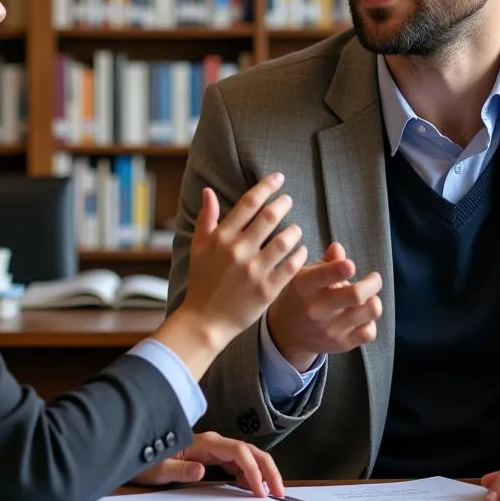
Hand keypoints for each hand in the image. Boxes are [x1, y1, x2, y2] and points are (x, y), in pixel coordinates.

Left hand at [131, 431, 285, 497]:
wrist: (137, 451)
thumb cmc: (146, 460)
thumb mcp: (158, 469)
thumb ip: (179, 470)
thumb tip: (202, 471)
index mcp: (204, 442)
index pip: (238, 451)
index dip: (253, 470)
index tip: (260, 491)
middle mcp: (213, 442)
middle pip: (250, 450)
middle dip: (268, 469)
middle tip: (280, 492)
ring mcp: (213, 448)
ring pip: (247, 455)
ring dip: (262, 471)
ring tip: (273, 492)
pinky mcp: (212, 455)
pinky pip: (238, 461)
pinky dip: (250, 473)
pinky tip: (253, 487)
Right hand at [177, 172, 306, 349]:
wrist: (205, 321)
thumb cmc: (202, 282)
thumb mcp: (198, 248)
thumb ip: (207, 218)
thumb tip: (208, 191)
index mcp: (221, 238)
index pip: (249, 203)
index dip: (266, 187)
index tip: (278, 179)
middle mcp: (238, 251)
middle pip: (270, 217)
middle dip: (283, 204)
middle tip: (289, 200)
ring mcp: (254, 271)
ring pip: (285, 240)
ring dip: (294, 230)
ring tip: (295, 228)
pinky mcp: (267, 290)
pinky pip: (291, 266)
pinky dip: (300, 254)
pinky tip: (301, 250)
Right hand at [265, 242, 381, 372]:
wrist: (286, 334)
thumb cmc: (301, 296)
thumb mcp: (305, 275)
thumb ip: (326, 262)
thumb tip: (338, 248)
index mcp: (304, 285)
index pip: (325, 275)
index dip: (343, 268)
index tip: (351, 266)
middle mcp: (316, 308)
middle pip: (356, 294)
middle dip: (372, 282)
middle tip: (373, 278)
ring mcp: (329, 329)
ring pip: (369, 312)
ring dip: (374, 301)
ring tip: (369, 298)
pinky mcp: (341, 344)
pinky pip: (369, 332)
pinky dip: (371, 321)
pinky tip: (362, 316)